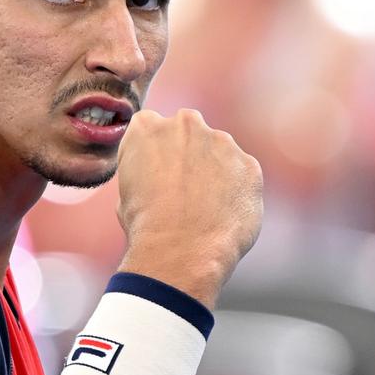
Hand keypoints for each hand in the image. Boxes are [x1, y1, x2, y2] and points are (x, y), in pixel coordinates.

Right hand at [115, 109, 262, 307]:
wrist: (181, 250)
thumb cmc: (145, 226)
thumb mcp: (125, 192)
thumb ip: (144, 170)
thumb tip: (156, 177)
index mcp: (147, 128)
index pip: (150, 128)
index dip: (153, 155)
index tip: (154, 176)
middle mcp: (185, 124)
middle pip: (187, 132)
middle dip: (186, 153)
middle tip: (182, 189)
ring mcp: (221, 142)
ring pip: (218, 150)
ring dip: (214, 170)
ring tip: (204, 208)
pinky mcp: (249, 164)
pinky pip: (242, 173)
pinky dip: (236, 189)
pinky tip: (223, 214)